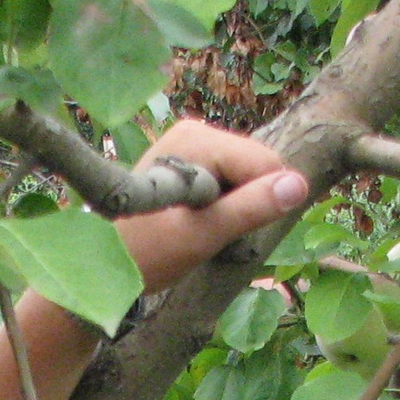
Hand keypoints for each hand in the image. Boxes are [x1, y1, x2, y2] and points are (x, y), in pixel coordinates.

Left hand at [110, 119, 308, 295]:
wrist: (100, 268)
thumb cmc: (148, 253)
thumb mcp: (205, 234)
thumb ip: (252, 207)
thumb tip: (299, 185)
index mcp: (199, 139)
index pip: (268, 164)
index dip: (260, 203)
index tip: (223, 229)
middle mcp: (196, 131)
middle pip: (258, 168)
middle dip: (247, 204)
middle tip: (209, 232)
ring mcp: (190, 146)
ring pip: (246, 178)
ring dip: (234, 209)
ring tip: (198, 230)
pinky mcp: (187, 163)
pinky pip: (229, 182)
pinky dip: (222, 208)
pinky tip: (194, 223)